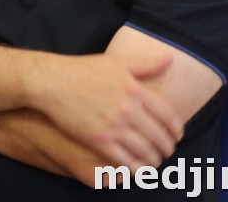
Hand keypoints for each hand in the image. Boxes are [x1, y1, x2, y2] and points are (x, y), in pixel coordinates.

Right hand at [37, 52, 183, 171]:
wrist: (50, 81)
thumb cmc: (82, 70)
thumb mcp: (116, 62)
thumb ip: (146, 64)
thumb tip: (171, 59)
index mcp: (135, 89)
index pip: (168, 115)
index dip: (176, 129)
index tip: (177, 135)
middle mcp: (128, 108)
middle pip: (159, 135)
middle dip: (167, 147)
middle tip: (167, 152)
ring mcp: (114, 125)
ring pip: (145, 151)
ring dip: (154, 160)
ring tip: (155, 162)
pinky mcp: (99, 140)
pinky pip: (125, 160)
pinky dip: (135, 168)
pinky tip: (137, 169)